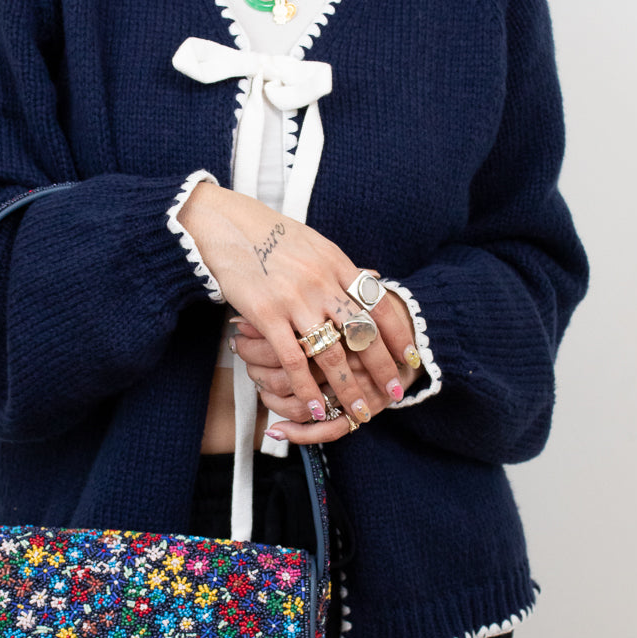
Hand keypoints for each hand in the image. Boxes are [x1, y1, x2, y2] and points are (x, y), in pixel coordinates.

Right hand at [178, 183, 420, 443]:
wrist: (226, 226)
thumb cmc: (269, 236)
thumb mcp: (315, 244)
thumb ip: (342, 267)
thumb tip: (373, 279)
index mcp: (336, 264)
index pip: (378, 305)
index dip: (397, 334)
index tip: (410, 358)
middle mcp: (322, 283)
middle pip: (362, 334)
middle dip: (382, 368)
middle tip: (395, 393)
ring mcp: (295, 300)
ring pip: (332, 354)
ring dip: (348, 389)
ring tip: (359, 412)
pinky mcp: (267, 314)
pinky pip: (293, 360)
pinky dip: (307, 388)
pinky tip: (316, 407)